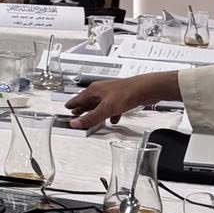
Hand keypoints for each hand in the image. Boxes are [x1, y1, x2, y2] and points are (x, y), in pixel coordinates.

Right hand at [65, 71, 180, 128]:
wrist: (147, 89)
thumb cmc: (127, 93)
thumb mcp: (106, 109)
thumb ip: (90, 118)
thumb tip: (75, 123)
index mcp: (94, 90)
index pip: (78, 98)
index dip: (72, 104)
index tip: (66, 108)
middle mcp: (102, 91)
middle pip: (88, 101)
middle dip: (82, 108)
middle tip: (75, 114)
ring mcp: (112, 94)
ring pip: (100, 104)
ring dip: (95, 112)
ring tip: (92, 118)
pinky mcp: (122, 98)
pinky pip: (113, 108)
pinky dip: (110, 114)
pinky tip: (113, 119)